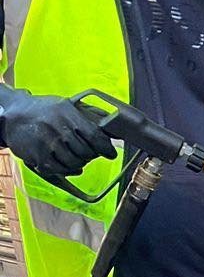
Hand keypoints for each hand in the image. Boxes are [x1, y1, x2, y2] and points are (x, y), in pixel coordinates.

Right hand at [0, 86, 115, 187]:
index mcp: (68, 113)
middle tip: (88, 153)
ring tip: (75, 157)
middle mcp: (58, 127)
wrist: (13, 116)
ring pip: (75, 163)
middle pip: (86, 152)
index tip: (111, 154)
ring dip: (79, 163)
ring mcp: (48, 142)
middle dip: (91, 155)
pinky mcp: (39, 155)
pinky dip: (66, 170)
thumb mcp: (68, 106)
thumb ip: (91, 116)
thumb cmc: (45, 111)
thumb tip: (116, 128)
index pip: (94, 135)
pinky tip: (65, 164)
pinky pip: (60, 170)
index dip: (106, 148)